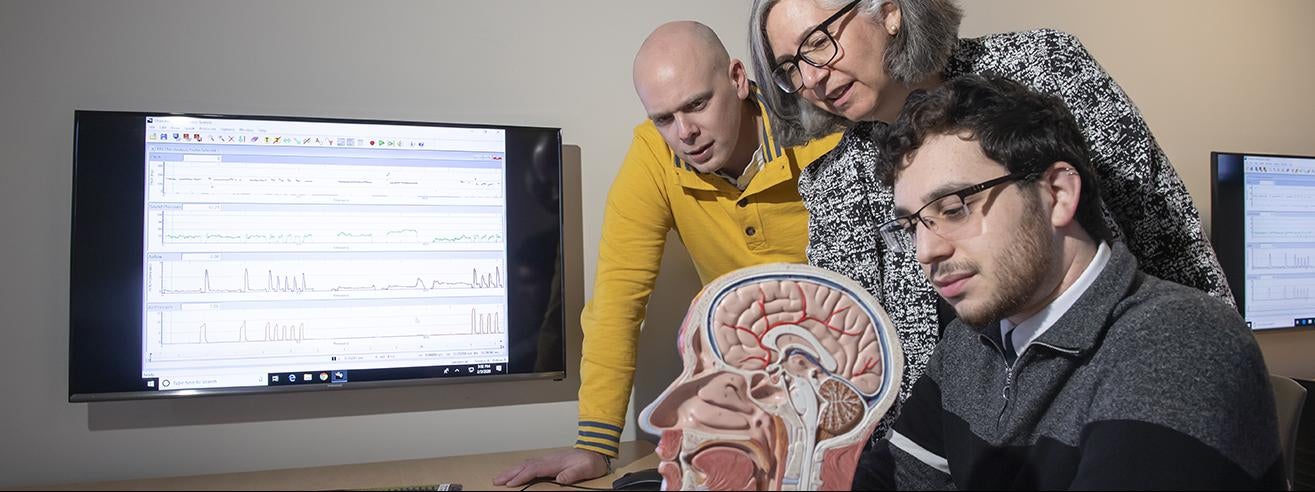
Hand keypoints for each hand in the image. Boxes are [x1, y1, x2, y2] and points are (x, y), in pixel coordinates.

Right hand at [492, 448, 608, 486]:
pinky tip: (515, 471)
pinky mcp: (548, 461)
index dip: (521, 477)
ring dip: (512, 470)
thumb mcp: (586, 469)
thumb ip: (573, 473)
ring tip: (500, 477)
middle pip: (525, 466)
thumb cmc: (590, 461)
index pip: (534, 469)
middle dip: (510, 473)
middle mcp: (548, 459)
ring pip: (525, 464)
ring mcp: (547, 459)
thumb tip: (561, 478)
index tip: (511, 484)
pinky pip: (530, 464)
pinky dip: (519, 468)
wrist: (595, 451)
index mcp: (555, 462)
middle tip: (496, 480)